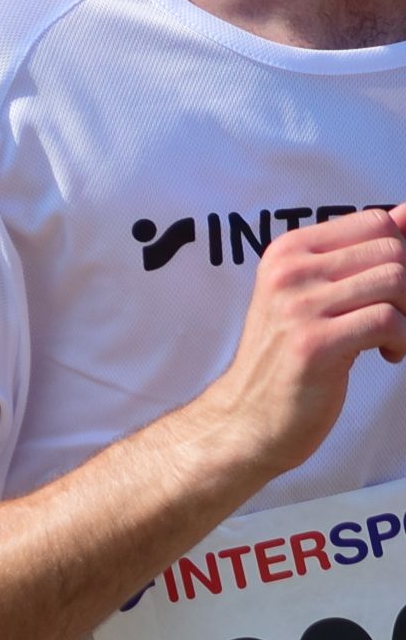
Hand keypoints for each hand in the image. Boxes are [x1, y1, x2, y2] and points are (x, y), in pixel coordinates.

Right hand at [188, 206, 405, 481]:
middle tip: (397, 320)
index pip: (377, 222)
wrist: (249, 417)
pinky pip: (388, 321)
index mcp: (289, 252)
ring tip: (392, 339)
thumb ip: (361, 254)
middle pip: (393, 250)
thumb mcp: (320, 296)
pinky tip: (388, 355)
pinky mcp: (312, 343)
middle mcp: (289, 272)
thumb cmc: (290, 358)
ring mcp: (297, 307)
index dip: (403, 255)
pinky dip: (403, 340)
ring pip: (396, 281)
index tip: (393, 293)